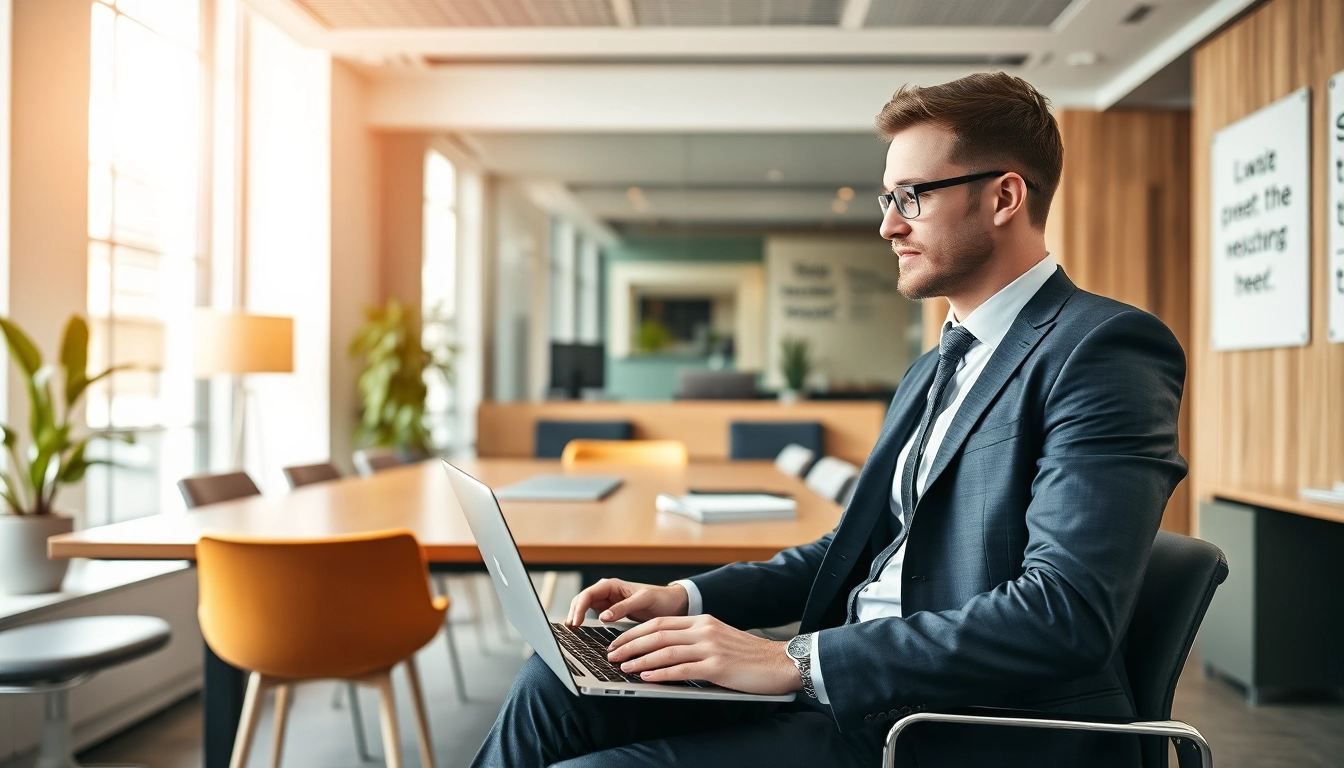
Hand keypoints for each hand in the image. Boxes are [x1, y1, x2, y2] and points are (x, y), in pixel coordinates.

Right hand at [565, 579, 689, 626]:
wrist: (674, 604)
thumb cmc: (661, 598)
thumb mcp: (643, 601)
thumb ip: (623, 607)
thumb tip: (601, 617)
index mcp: (612, 585)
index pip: (588, 594)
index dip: (578, 608)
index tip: (575, 622)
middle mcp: (607, 593)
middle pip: (582, 600)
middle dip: (573, 613)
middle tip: (570, 629)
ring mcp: (608, 603)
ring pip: (585, 608)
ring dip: (576, 617)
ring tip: (571, 631)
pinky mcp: (612, 613)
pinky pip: (593, 616)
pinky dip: (585, 622)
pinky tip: (582, 632)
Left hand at [605, 615, 800, 695]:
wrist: (780, 662)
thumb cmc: (749, 656)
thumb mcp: (719, 639)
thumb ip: (695, 641)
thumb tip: (664, 652)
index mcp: (703, 621)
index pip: (660, 623)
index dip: (635, 632)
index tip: (617, 641)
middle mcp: (704, 630)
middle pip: (657, 634)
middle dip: (630, 644)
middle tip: (611, 654)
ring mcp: (711, 647)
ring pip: (666, 651)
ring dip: (640, 660)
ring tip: (623, 667)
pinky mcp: (717, 666)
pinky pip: (682, 670)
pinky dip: (660, 674)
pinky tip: (646, 678)